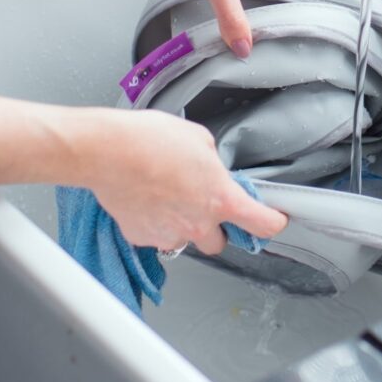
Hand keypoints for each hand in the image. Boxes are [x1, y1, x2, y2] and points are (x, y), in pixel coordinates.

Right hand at [82, 110, 286, 254]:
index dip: (272, 222)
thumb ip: (212, 161)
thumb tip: (209, 168)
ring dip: (183, 225)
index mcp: (221, 198)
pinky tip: (147, 199)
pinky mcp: (142, 237)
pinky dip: (155, 223)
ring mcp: (169, 234)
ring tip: (168, 196)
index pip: (262, 223)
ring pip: (185, 240)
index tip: (273, 219)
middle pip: (219, 243)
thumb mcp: (198, 139)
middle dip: (216, 227)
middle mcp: (198, 223)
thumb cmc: (150, 140)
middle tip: (205, 205)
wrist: (107, 151)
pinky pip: (157, 236)